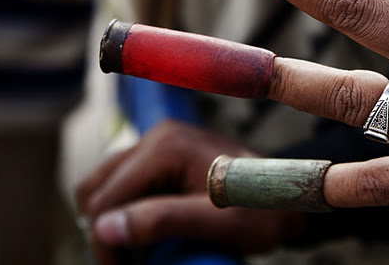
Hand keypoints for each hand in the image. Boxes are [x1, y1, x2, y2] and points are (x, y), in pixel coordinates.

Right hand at [76, 120, 307, 263]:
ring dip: (114, 219)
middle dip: (106, 228)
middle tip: (133, 261)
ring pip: (105, 184)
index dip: (107, 241)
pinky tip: (150, 229)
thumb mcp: (218, 223)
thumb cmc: (263, 210)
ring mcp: (162, 142)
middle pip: (96, 188)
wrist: (293, 196)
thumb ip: (163, 222)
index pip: (104, 199)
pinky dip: (126, 208)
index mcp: (166, 147)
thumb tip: (104, 228)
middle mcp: (158, 136)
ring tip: (141, 248)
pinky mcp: (167, 153)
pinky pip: (125, 182)